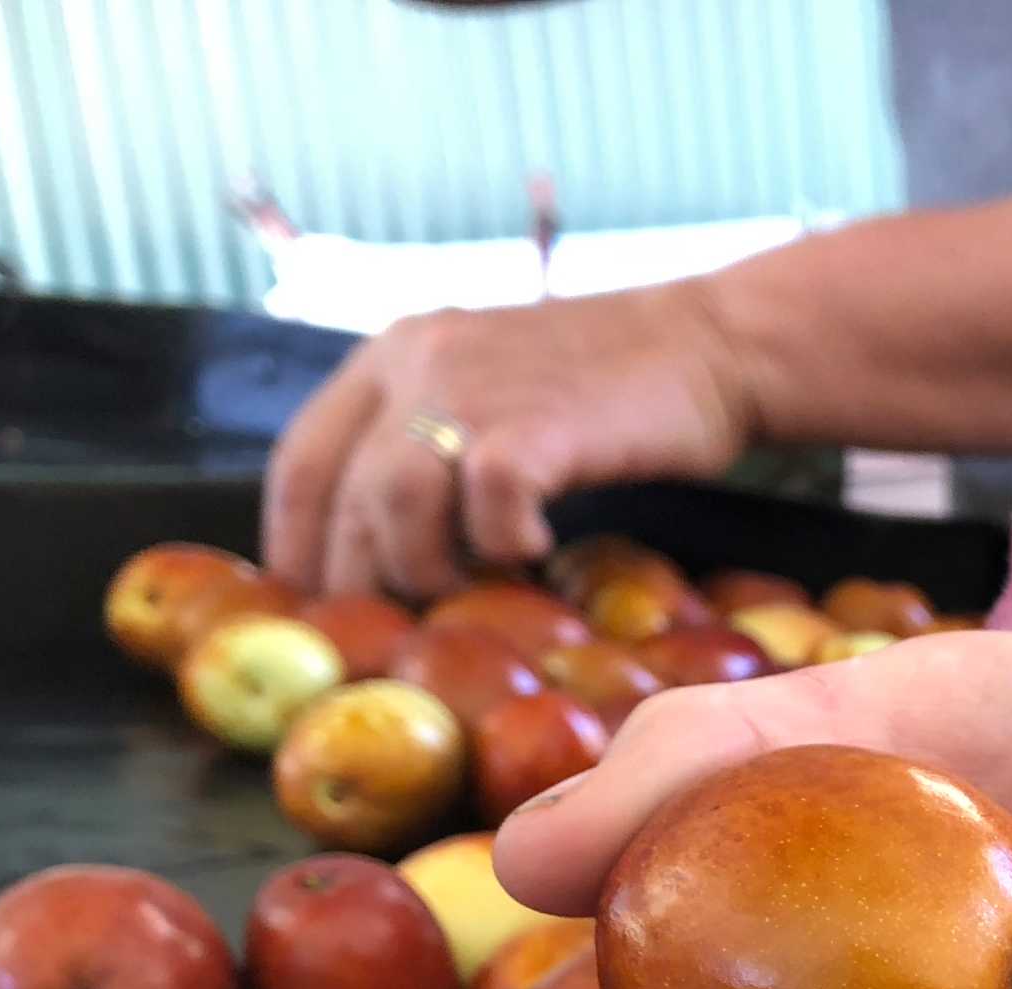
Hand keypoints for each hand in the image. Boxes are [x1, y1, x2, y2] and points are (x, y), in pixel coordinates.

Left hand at [265, 281, 748, 599]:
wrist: (714, 344)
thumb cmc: (611, 390)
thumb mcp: (494, 391)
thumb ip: (432, 444)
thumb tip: (383, 551)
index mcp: (393, 354)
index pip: (300, 463)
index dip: (297, 548)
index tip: (319, 607)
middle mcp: (417, 361)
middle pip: (341, 499)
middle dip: (367, 581)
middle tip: (412, 622)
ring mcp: (474, 386)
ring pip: (394, 505)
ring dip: (431, 566)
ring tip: (482, 578)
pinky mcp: (537, 421)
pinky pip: (486, 503)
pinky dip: (506, 542)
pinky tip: (539, 545)